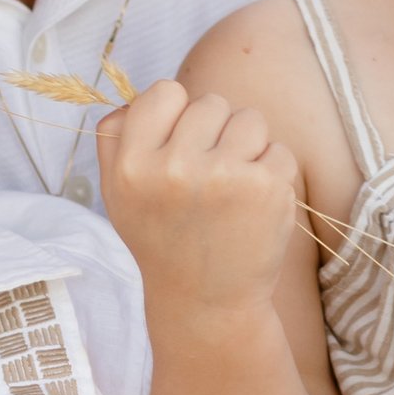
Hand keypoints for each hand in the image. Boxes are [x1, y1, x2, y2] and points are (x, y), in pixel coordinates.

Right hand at [98, 79, 298, 317]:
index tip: (181, 145)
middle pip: (211, 103)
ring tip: (233, 189)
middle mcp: (175, 168)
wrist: (206, 302)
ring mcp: (224, 177)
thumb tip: (135, 99)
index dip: (177, 114)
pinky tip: (254, 207)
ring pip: (250, 119)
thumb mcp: (118, 195)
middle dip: (215, 133)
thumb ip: (115, 140)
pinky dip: (273, 174)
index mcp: (133, 165)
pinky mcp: (267, 189)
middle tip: (208, 179)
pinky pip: (278, 150)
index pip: (164, 91)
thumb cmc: (162, 240)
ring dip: (248, 148)